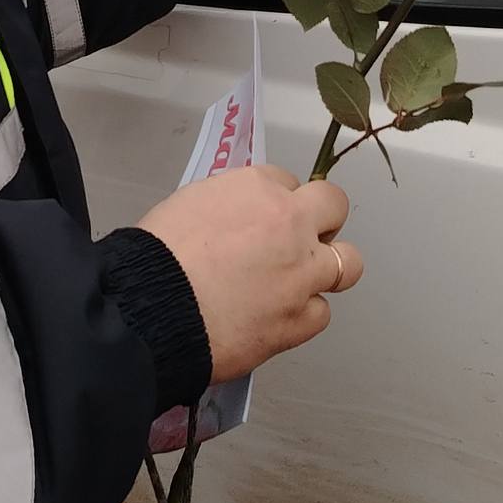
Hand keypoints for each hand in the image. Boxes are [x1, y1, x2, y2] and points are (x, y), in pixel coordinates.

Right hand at [138, 165, 361, 382]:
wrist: (154, 308)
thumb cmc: (158, 255)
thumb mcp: (190, 202)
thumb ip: (229, 204)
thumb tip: (239, 220)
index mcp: (258, 188)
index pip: (287, 182)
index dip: (275, 202)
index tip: (263, 219)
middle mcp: (291, 224)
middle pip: (335, 206)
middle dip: (321, 220)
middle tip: (298, 241)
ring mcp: (301, 274)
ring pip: (348, 263)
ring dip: (329, 269)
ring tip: (301, 282)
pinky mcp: (299, 320)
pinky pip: (320, 313)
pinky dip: (303, 315)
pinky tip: (278, 318)